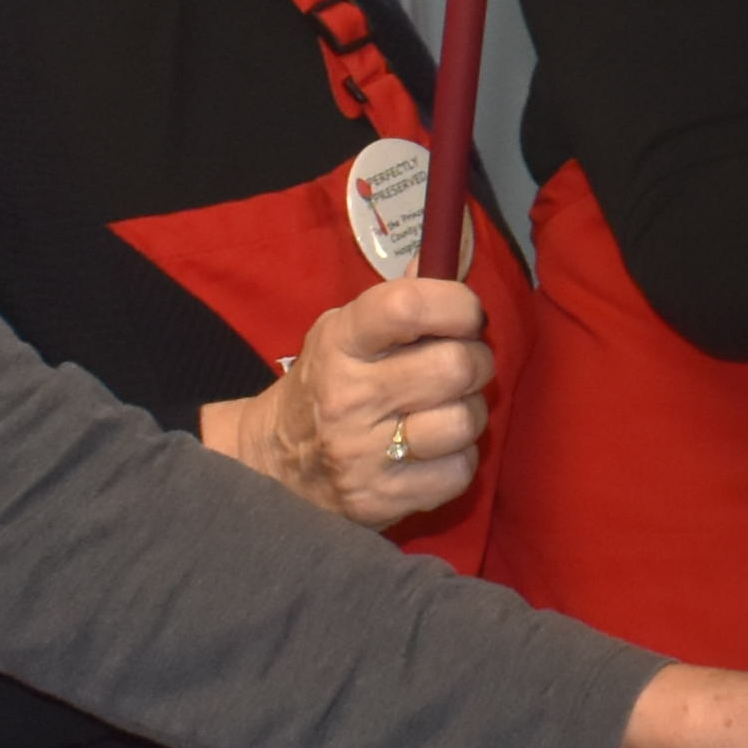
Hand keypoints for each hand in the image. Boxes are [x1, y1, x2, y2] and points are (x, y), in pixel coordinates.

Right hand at [207, 276, 497, 528]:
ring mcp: (363, 453)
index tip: (465, 315)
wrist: (271, 465)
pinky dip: (458, 460)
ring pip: (464, 420)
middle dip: (476, 361)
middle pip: (455, 366)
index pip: (408, 305)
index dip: (456, 304)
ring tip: (444, 410)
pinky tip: (432, 451)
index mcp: (341, 342)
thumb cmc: (326, 386)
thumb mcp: (346, 332)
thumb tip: (451, 248)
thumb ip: (401, 298)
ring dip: (469, 414)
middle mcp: (349, 397)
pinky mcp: (381, 499)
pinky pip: (459, 471)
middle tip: (461, 367)